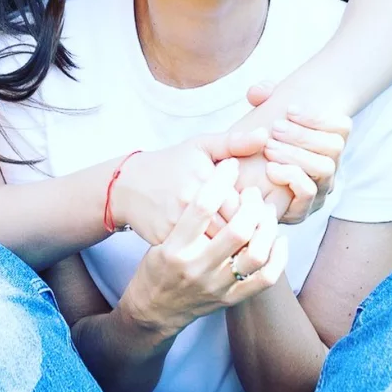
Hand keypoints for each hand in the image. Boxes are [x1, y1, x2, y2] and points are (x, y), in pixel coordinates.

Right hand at [111, 127, 269, 245]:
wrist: (127, 187)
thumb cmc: (170, 164)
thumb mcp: (200, 146)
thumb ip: (234, 141)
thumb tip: (264, 135)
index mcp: (201, 179)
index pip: (243, 204)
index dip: (257, 210)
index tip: (260, 208)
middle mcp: (188, 205)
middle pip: (233, 228)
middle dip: (250, 231)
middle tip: (259, 228)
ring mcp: (175, 227)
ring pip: (218, 247)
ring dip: (235, 247)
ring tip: (245, 240)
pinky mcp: (165, 244)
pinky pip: (198, 256)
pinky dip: (213, 256)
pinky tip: (223, 251)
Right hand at [121, 160, 288, 338]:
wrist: (152, 308)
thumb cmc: (157, 261)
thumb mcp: (159, 233)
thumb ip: (187, 208)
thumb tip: (219, 168)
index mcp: (174, 247)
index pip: (202, 205)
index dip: (221, 179)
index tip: (230, 166)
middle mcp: (195, 267)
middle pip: (237, 229)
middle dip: (251, 204)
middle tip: (251, 193)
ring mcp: (215, 285)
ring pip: (256, 254)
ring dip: (267, 227)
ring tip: (265, 213)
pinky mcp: (230, 298)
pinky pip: (266, 279)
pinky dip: (279, 257)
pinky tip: (277, 238)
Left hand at [243, 84, 351, 222]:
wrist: (237, 187)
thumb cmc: (253, 145)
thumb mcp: (257, 115)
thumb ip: (260, 96)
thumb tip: (259, 92)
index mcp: (324, 143)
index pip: (342, 126)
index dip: (319, 116)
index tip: (290, 109)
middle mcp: (327, 167)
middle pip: (334, 146)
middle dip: (303, 134)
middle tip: (275, 129)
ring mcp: (318, 191)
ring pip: (324, 168)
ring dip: (296, 154)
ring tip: (269, 148)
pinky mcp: (302, 210)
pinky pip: (308, 193)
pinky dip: (291, 177)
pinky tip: (270, 168)